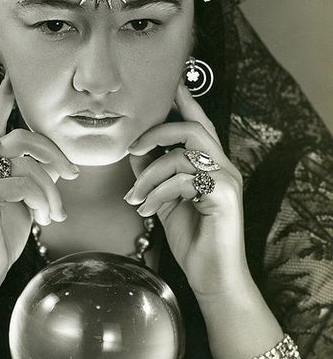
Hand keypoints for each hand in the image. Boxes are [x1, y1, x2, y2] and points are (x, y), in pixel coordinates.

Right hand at [0, 75, 79, 291]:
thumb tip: (59, 168)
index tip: (10, 75)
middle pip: (22, 137)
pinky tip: (44, 219)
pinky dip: (42, 200)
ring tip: (55, 213)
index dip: (2, 99)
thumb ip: (30, 179)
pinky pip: (24, 184)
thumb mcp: (18, 203)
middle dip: (54, 153)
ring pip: (27, 163)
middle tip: (72, 175)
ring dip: (50, 189)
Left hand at [126, 83, 250, 296]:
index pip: (198, 123)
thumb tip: (133, 149)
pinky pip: (183, 179)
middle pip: (192, 128)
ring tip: (135, 197)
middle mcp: (223, 166)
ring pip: (182, 154)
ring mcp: (226, 179)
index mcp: (211, 164)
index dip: (184, 100)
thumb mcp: (165, 198)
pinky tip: (148, 210)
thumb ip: (154, 172)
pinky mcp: (224, 195)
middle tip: (133, 148)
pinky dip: (157, 193)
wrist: (213, 277)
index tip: (169, 81)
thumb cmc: (192, 236)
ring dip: (150, 175)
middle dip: (157, 131)